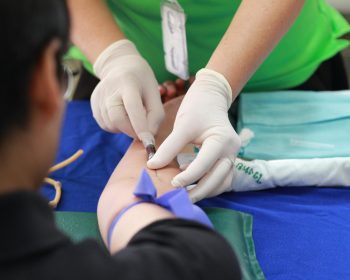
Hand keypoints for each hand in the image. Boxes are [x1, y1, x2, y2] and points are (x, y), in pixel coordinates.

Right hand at [91, 39, 163, 143]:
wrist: (120, 66)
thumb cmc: (142, 82)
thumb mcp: (155, 93)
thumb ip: (155, 116)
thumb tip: (148, 137)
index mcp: (128, 82)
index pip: (132, 107)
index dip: (141, 126)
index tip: (149, 142)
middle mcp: (109, 89)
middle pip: (117, 120)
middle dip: (132, 131)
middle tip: (142, 130)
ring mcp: (99, 97)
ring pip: (111, 125)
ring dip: (125, 128)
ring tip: (131, 115)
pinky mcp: (93, 105)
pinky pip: (106, 125)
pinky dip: (116, 126)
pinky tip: (122, 114)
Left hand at [148, 68, 240, 201]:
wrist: (211, 96)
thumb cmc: (197, 108)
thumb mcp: (183, 126)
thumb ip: (169, 147)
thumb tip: (152, 166)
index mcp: (223, 140)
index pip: (205, 164)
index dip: (188, 177)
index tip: (171, 184)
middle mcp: (232, 151)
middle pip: (218, 179)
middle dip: (199, 191)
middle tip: (179, 198)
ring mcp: (232, 156)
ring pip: (222, 182)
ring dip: (205, 191)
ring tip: (186, 196)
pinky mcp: (227, 159)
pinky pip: (221, 178)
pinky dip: (209, 185)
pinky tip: (193, 185)